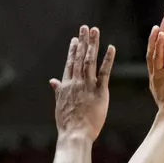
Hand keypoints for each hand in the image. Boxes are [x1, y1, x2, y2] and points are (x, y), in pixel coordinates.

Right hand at [52, 25, 113, 140]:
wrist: (75, 135)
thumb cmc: (67, 124)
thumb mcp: (60, 105)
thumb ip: (58, 91)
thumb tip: (52, 81)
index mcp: (66, 86)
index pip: (70, 63)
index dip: (73, 50)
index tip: (75, 39)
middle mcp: (76, 82)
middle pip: (79, 58)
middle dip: (83, 41)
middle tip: (86, 27)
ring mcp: (87, 86)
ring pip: (90, 61)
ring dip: (93, 44)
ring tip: (95, 31)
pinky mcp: (100, 92)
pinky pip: (105, 72)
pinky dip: (107, 59)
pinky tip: (110, 48)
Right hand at [146, 26, 163, 127]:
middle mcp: (159, 79)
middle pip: (156, 58)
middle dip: (157, 45)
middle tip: (160, 32)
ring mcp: (157, 77)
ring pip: (153, 54)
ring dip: (153, 41)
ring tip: (156, 28)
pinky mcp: (157, 76)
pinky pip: (157, 57)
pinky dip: (158, 45)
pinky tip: (162, 34)